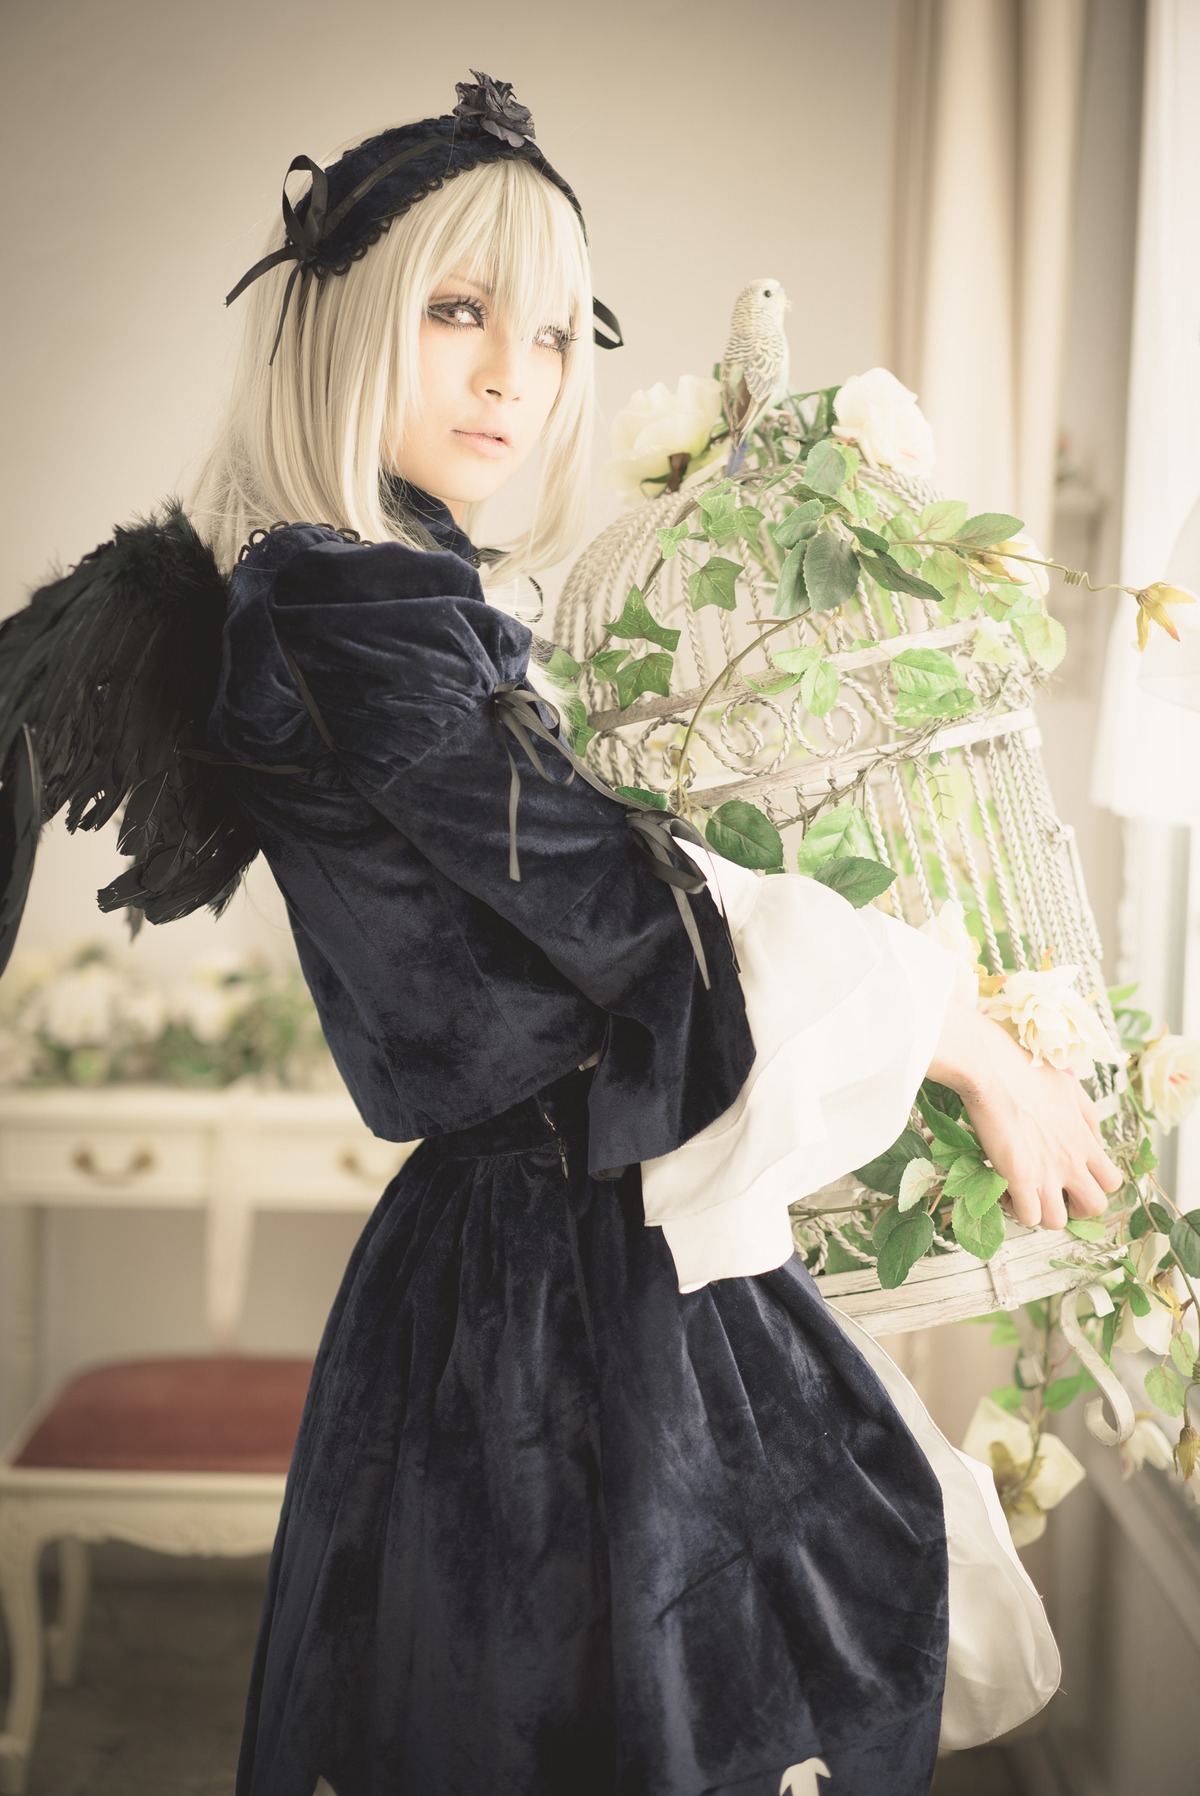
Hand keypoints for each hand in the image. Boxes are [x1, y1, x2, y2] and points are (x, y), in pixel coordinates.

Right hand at [927, 999, 1123, 1229]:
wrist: (991, 1069)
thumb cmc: (1024, 1070)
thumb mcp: (1070, 1088)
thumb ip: (1086, 1117)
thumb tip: (1093, 1138)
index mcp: (1084, 1140)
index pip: (1113, 1181)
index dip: (1096, 1187)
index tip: (1075, 1180)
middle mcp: (1071, 1161)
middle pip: (1094, 1207)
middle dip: (1075, 1208)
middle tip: (1054, 1195)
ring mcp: (1046, 1172)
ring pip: (1058, 1221)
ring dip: (1042, 1212)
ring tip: (1025, 1194)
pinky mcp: (1019, 1178)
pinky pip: (1028, 1217)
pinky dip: (1015, 1209)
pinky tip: (1004, 1190)